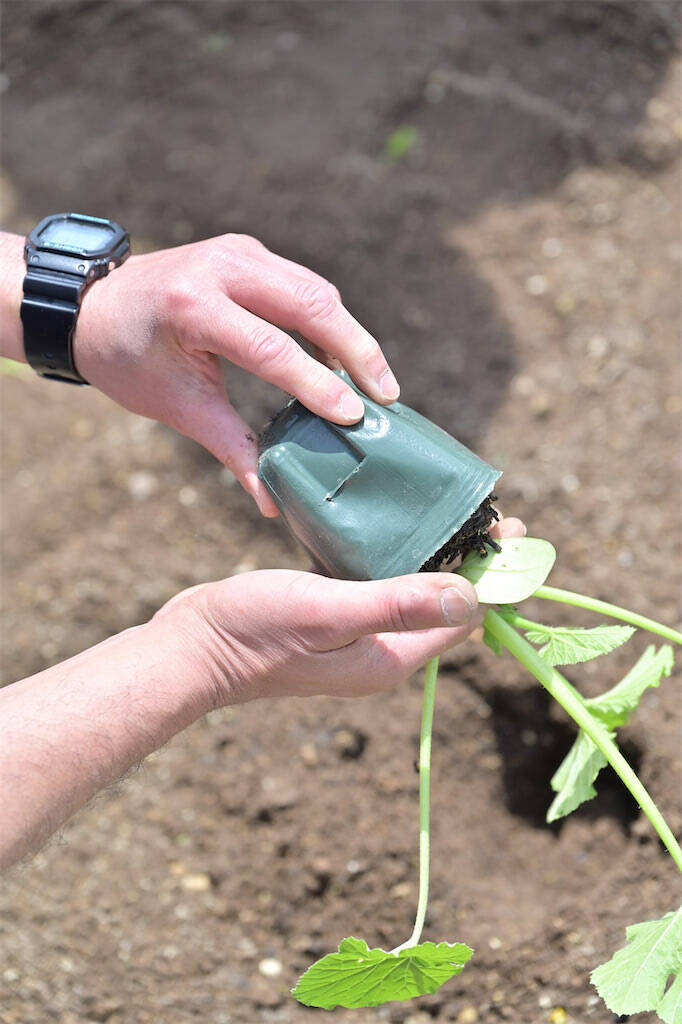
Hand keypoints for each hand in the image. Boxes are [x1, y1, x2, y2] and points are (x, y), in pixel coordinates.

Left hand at [74, 234, 399, 515]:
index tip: (354, 417)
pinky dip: (330, 321)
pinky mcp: (248, 251)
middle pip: (310, 303)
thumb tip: (271, 503)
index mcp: (192, 306)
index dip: (316, 384)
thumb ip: (230, 448)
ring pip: (316, 289)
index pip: (270, 348)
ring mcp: (237, 251)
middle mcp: (220, 266)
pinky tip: (345, 358)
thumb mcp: (176, 407)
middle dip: (356, 351)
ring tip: (376, 383)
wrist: (93, 305)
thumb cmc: (129, 361)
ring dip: (351, 335)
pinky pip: (303, 284)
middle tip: (387, 397)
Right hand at [157, 515, 525, 700]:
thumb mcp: (330, 611)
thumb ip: (398, 604)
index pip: (461, 617)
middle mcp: (380, 650)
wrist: (191, 648)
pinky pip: (375, 581)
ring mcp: (354, 633)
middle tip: (490, 513)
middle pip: (442, 602)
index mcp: (390, 657)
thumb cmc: (256, 632)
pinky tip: (391, 523)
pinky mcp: (330, 613)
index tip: (512, 529)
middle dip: (470, 561)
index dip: (492, 575)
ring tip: (450, 510)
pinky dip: (393, 553)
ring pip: (409, 588)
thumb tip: (474, 596)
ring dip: (434, 553)